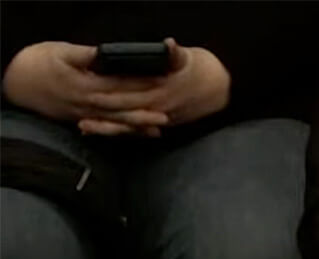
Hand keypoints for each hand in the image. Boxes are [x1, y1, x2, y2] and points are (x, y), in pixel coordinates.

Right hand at [1, 41, 167, 131]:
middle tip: (171, 107)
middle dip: (147, 106)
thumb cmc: (40, 63)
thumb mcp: (61, 53)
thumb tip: (103, 54)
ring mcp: (88, 114)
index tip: (161, 81)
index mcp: (86, 84)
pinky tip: (146, 133)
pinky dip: (129, 131)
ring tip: (163, 124)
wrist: (19, 84)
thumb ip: (85, 55)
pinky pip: (111, 129)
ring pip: (119, 121)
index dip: (140, 83)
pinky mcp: (85, 119)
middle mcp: (89, 103)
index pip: (119, 84)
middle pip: (123, 105)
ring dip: (141, 123)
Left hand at [80, 38, 229, 133]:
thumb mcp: (188, 58)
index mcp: (162, 89)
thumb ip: (175, 54)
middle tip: (78, 109)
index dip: (109, 89)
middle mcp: (159, 107)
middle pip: (124, 111)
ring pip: (128, 126)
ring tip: (84, 126)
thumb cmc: (200, 70)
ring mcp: (159, 118)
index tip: (90, 88)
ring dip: (106, 127)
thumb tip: (169, 45)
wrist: (220, 90)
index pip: (130, 90)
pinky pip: (136, 131)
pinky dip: (118, 132)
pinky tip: (102, 132)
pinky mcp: (159, 124)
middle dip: (101, 111)